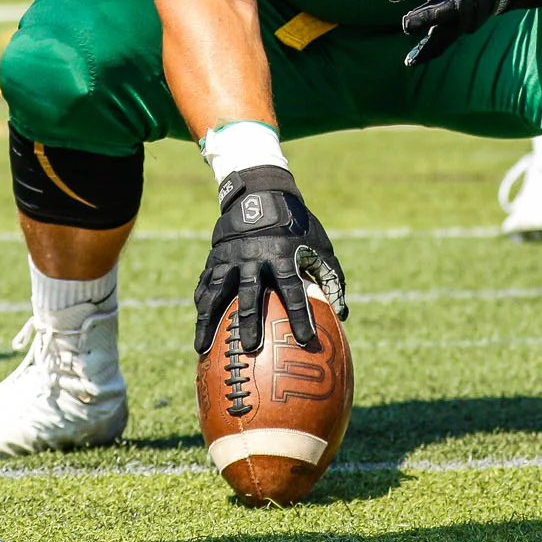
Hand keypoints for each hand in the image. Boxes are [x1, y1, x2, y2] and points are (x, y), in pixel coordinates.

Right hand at [193, 170, 346, 354]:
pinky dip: (202, 305)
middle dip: (250, 322)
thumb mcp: (318, 246)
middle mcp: (254, 258)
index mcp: (282, 255)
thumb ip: (331, 278)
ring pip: (218, 292)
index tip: (306, 340)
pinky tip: (199, 327)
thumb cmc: (296, 226)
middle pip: (251, 295)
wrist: (260, 194)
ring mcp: (231, 258)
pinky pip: (206, 284)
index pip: (293, 290)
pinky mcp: (216, 257)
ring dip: (209, 320)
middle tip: (250, 348)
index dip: (300, 315)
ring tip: (201, 347)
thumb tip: (342, 315)